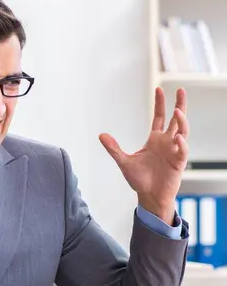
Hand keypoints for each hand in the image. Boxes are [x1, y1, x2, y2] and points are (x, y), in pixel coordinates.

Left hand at [99, 87, 188, 224]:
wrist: (149, 197)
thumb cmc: (139, 180)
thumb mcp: (124, 161)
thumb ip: (113, 148)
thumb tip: (101, 134)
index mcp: (155, 140)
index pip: (159, 117)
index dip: (160, 103)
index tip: (159, 89)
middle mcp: (167, 142)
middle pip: (176, 120)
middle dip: (179, 105)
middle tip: (180, 90)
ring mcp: (174, 151)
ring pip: (183, 131)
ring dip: (181, 121)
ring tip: (177, 111)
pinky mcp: (179, 163)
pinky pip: (183, 150)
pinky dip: (182, 143)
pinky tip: (178, 136)